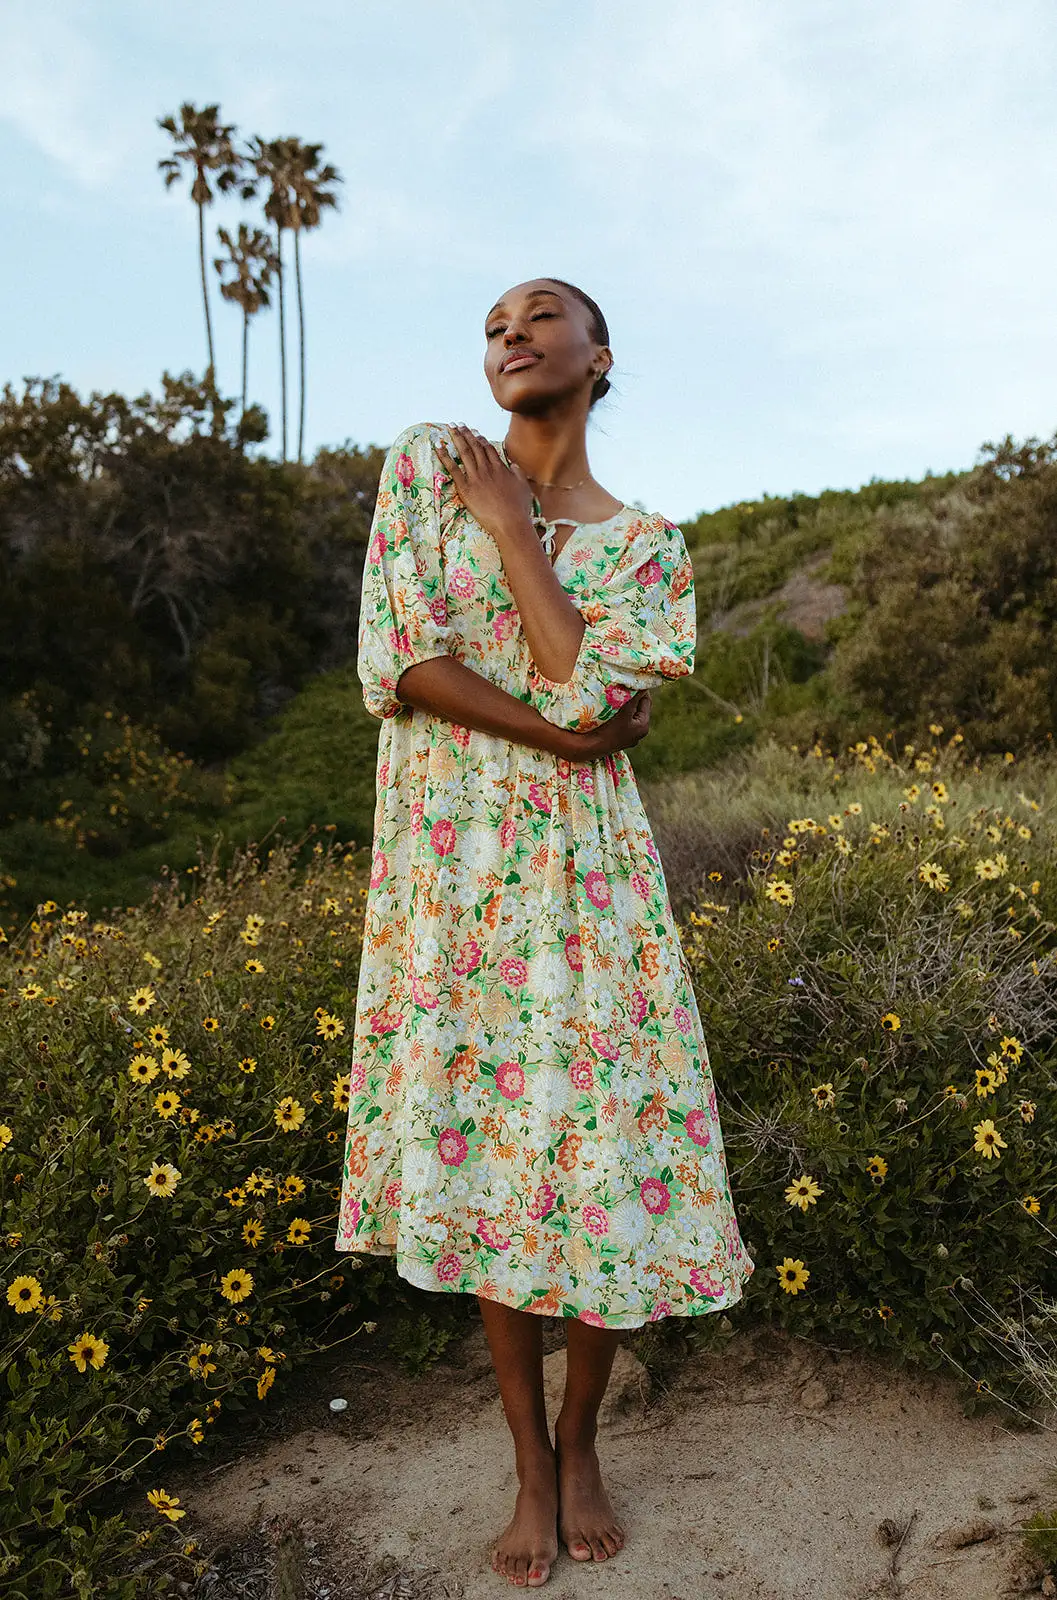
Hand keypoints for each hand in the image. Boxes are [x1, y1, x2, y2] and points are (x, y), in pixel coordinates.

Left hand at [434, 425, 535, 542]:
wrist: (510, 522)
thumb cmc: (519, 508)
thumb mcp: (523, 487)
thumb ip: (517, 473)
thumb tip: (513, 465)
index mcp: (500, 468)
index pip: (488, 449)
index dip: (480, 439)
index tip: (475, 432)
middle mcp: (487, 469)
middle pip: (475, 446)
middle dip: (466, 434)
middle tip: (459, 424)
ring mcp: (476, 477)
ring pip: (464, 452)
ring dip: (456, 438)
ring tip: (450, 428)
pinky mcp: (466, 488)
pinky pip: (453, 468)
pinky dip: (445, 456)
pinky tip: (439, 446)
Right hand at [566, 690, 652, 759]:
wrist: (589, 747)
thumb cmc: (608, 728)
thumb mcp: (624, 710)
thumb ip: (634, 697)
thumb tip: (643, 685)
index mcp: (643, 726)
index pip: (646, 701)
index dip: (640, 689)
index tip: (632, 680)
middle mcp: (637, 734)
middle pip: (637, 708)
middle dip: (631, 697)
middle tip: (622, 686)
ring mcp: (627, 737)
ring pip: (628, 714)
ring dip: (623, 705)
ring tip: (615, 695)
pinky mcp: (616, 739)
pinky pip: (620, 721)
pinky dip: (617, 714)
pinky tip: (609, 708)